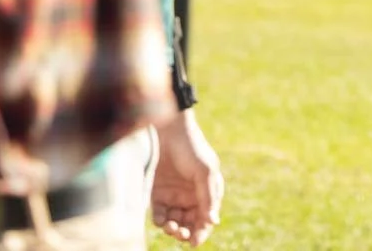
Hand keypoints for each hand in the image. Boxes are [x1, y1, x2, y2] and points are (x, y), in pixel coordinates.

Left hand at [150, 109, 224, 244]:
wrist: (168, 131)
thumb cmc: (192, 148)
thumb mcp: (205, 171)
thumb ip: (208, 196)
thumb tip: (213, 221)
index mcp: (207, 192)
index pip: (206, 218)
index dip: (202, 232)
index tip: (194, 241)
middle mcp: (190, 196)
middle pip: (190, 223)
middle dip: (186, 232)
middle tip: (181, 233)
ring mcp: (174, 196)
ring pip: (174, 222)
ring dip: (173, 228)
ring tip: (171, 227)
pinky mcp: (157, 194)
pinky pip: (159, 214)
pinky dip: (160, 220)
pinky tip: (161, 219)